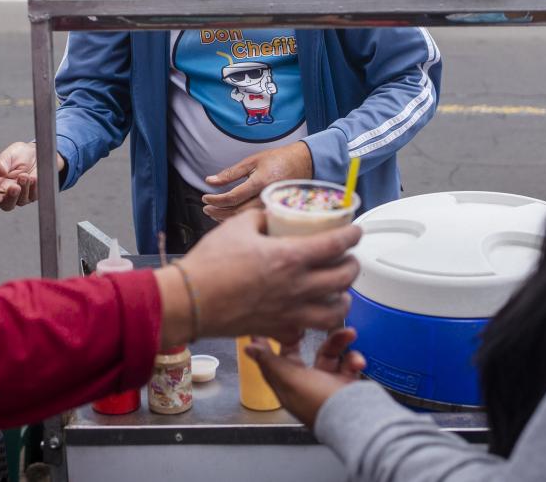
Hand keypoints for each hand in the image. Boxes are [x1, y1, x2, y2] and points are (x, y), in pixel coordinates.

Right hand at [0, 141, 66, 211]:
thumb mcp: (7, 159)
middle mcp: (9, 193)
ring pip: (21, 201)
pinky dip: (34, 187)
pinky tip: (34, 178)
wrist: (35, 150)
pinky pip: (34, 195)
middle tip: (15, 187)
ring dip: (24, 189)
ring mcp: (22, 195)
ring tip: (25, 176)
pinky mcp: (34, 193)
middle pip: (7, 205)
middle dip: (11, 197)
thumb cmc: (18, 154)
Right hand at [154, 209, 360, 346]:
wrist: (190, 301)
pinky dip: (313, 321)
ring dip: (342, 297)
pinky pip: (308, 329)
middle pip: (345, 277)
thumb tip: (271, 215)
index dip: (353, 234)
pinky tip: (309, 312)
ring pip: (336, 311)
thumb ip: (261, 218)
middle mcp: (297, 286)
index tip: (356, 229)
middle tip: (348, 257)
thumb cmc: (210, 262)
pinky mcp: (277, 329)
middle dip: (353, 264)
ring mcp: (290, 312)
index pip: (337, 244)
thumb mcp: (238, 226)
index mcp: (291, 257)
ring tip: (337, 289)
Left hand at [201, 141, 312, 221]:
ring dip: (227, 218)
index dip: (216, 200)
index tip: (205, 198)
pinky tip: (231, 216)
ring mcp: (273, 206)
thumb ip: (231, 173)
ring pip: (246, 219)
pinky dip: (240, 219)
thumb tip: (209, 181)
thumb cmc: (277, 159)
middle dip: (218, 212)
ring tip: (214, 214)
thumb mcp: (252, 161)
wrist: (303, 163)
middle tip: (206, 209)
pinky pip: (254, 219)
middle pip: (237, 212)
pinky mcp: (276, 211)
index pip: (233, 197)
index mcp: (260, 182)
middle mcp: (267, 197)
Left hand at [247, 328, 364, 428]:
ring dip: (339, 342)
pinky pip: (348, 363)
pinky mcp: (346, 384)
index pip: (271, 362)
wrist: (357, 419)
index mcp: (287, 386)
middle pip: (299, 355)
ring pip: (328, 353)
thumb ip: (269, 361)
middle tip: (304, 322)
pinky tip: (357, 360)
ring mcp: (326, 384)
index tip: (262, 326)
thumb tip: (247, 349)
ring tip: (348, 333)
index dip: (266, 345)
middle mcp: (305, 384)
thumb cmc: (319, 401)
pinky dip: (354, 359)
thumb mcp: (289, 379)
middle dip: (304, 338)